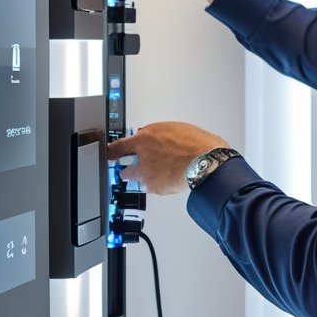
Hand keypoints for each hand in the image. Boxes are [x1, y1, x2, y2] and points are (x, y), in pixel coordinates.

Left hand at [107, 122, 231, 195]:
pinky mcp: (156, 187)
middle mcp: (142, 157)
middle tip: (138, 168)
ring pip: (138, 181)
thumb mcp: (174, 128)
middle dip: (129, 169)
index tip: (108, 155)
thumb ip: (157, 133)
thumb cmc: (196, 144)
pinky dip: (158, 185)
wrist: (207, 162)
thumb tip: (151, 136)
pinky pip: (152, 188)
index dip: (111, 152)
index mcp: (145, 138)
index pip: (118, 146)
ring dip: (144, 179)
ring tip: (159, 175)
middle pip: (124, 170)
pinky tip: (169, 179)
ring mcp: (148, 174)